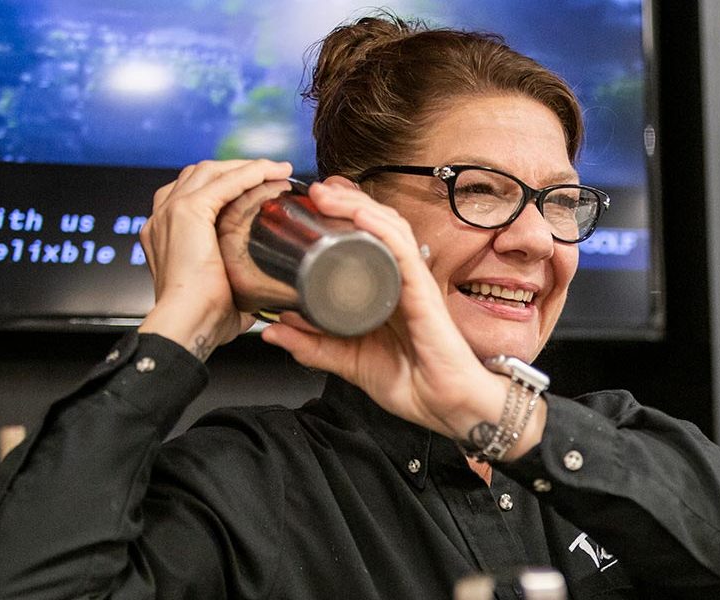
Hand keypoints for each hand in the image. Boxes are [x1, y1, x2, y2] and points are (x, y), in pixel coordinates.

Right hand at [138, 159, 293, 359]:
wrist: (187, 323)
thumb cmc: (203, 318)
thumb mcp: (221, 292)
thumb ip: (235, 284)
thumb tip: (260, 298)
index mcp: (164, 235)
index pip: (191, 193)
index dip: (223, 184)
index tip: (254, 188)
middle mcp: (162, 218)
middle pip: (199, 174)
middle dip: (236, 169)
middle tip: (270, 173)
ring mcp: (171, 211)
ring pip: (211, 171)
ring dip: (246, 167)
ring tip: (276, 169)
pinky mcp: (188, 211)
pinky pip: (225, 181)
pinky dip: (251, 173)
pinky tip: (273, 172)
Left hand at [260, 178, 539, 454]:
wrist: (447, 408)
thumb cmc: (413, 383)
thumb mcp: (349, 362)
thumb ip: (313, 347)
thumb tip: (272, 332)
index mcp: (385, 290)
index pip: (367, 239)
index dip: (344, 214)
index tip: (312, 203)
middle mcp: (402, 279)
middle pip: (378, 225)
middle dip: (347, 200)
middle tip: (316, 189)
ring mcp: (415, 283)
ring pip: (390, 229)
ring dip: (358, 205)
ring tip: (329, 193)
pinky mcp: (425, 294)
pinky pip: (405, 253)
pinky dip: (382, 231)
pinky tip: (362, 216)